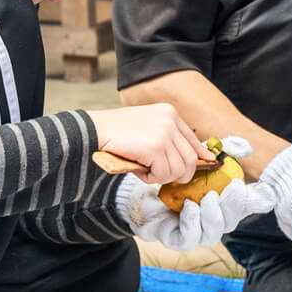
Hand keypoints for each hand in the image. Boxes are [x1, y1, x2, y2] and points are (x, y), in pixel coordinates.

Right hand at [88, 102, 206, 184]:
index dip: (198, 157)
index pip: (194, 141)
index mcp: (169, 113)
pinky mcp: (155, 147)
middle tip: (159, 175)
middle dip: (178, 174)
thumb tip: (191, 160)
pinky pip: (164, 174)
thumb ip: (167, 139)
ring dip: (161, 177)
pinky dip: (151, 178)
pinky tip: (139, 169)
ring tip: (144, 169)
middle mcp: (170, 120)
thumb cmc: (116, 134)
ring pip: (179, 170)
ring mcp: (164, 133)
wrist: (93, 130)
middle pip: (191, 160)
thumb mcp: (147, 128)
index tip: (198, 165)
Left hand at [117, 137, 275, 249]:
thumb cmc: (173, 177)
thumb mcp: (197, 161)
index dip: (255, 201)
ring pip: (211, 234)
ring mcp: (193, 234)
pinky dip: (192, 223)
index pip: (243, 207)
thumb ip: (219, 153)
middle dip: (235, 207)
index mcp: (220, 206)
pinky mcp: (174, 239)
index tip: (261, 190)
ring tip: (209, 198)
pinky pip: (188, 238)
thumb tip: (244, 147)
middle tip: (234, 189)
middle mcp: (210, 223)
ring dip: (213, 216)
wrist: (141, 188)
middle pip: (230, 223)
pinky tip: (189, 207)